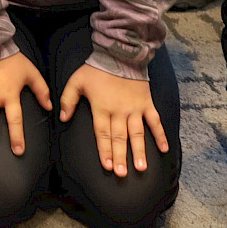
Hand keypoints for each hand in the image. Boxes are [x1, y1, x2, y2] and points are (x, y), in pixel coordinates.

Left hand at [57, 62, 169, 177]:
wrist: (120, 54)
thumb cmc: (97, 69)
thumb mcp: (76, 81)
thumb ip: (68, 100)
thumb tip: (62, 118)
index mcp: (102, 108)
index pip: (103, 134)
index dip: (104, 150)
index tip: (106, 165)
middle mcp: (119, 111)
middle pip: (119, 138)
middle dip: (120, 157)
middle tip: (122, 173)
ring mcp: (135, 109)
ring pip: (137, 133)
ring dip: (139, 151)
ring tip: (141, 167)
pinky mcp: (146, 104)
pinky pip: (155, 121)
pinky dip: (160, 135)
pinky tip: (164, 149)